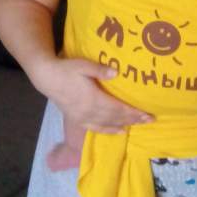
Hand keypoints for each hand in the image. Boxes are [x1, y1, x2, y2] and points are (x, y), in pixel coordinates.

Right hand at [30, 56, 152, 134]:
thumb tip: (117, 73)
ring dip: (124, 124)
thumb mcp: (83, 65)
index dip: (133, 112)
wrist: (47, 78)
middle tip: (149, 120)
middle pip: (115, 117)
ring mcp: (83, 117)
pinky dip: (109, 131)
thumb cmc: (67, 69)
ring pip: (108, 124)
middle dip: (133, 119)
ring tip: (138, 124)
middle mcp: (89, 111)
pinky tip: (119, 131)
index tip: (147, 114)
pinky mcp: (78, 119)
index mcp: (93, 98)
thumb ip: (100, 70)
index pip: (117, 108)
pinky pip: (96, 128)